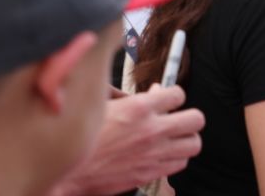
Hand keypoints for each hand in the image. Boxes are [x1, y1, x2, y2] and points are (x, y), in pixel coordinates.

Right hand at [50, 85, 203, 195]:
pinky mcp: (151, 173)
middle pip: (196, 119)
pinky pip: (181, 163)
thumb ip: (133, 99)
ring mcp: (154, 153)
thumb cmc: (81, 138)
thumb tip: (155, 91)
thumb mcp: (104, 106)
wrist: (68, 173)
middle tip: (178, 119)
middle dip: (189, 117)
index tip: (167, 100)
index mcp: (139, 108)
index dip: (174, 96)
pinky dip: (177, 157)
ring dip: (186, 139)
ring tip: (175, 138)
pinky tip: (164, 154)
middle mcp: (152, 130)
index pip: (178, 94)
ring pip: (194, 143)